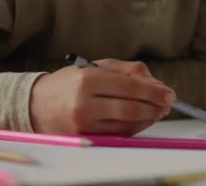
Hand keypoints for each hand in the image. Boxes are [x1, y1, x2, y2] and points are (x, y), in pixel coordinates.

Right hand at [29, 59, 175, 134]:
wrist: (36, 105)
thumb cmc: (70, 83)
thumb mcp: (95, 67)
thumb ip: (126, 70)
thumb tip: (156, 83)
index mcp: (87, 80)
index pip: (129, 87)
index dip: (153, 92)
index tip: (169, 93)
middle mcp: (84, 104)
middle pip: (130, 108)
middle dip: (154, 107)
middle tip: (167, 104)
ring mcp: (84, 125)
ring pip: (127, 124)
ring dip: (148, 118)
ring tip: (157, 111)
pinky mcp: (85, 139)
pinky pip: (118, 134)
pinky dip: (134, 127)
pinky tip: (142, 119)